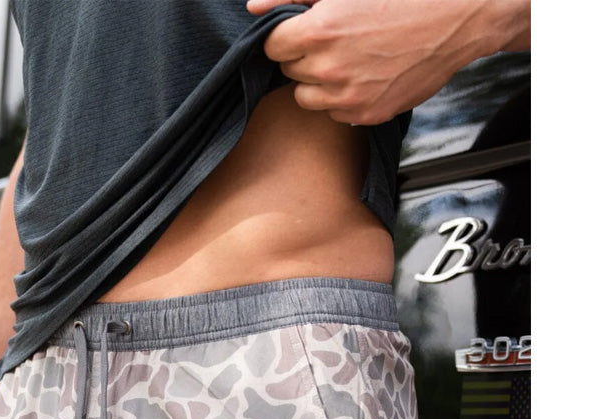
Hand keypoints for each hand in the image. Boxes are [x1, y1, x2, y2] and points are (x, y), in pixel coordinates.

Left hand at [247, 0, 530, 124]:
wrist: (458, 17)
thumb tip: (254, 8)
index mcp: (320, 31)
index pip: (273, 46)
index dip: (287, 35)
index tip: (304, 28)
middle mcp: (329, 70)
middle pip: (289, 71)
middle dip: (304, 56)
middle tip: (336, 38)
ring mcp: (348, 98)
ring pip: (308, 97)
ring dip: (319, 81)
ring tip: (350, 58)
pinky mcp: (367, 115)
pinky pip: (336, 113)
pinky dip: (343, 98)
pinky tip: (367, 74)